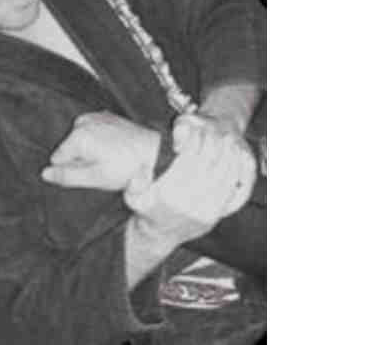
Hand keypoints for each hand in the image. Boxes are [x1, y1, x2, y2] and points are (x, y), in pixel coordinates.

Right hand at [41, 111, 159, 191]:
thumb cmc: (128, 166)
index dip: (71, 170)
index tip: (91, 171)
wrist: (155, 153)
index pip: (57, 159)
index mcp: (79, 136)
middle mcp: (84, 122)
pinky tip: (114, 149)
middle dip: (81, 160)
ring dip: (90, 152)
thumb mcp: (95, 177)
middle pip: (69, 148)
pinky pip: (92, 133)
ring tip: (110, 158)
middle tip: (102, 167)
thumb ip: (67, 176)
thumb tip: (45, 174)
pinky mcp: (106, 117)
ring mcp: (96, 117)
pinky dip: (99, 142)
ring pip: (80, 141)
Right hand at [125, 127, 255, 243]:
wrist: (159, 236)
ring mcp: (203, 210)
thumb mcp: (132, 197)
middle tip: (215, 132)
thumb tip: (142, 170)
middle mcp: (187, 202)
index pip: (188, 159)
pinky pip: (229, 189)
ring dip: (227, 155)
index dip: (195, 141)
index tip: (197, 131)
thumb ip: (134, 182)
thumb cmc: (147, 209)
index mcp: (168, 193)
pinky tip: (233, 160)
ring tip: (227, 141)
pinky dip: (234, 172)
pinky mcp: (214, 215)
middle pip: (208, 164)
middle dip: (213, 145)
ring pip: (222, 175)